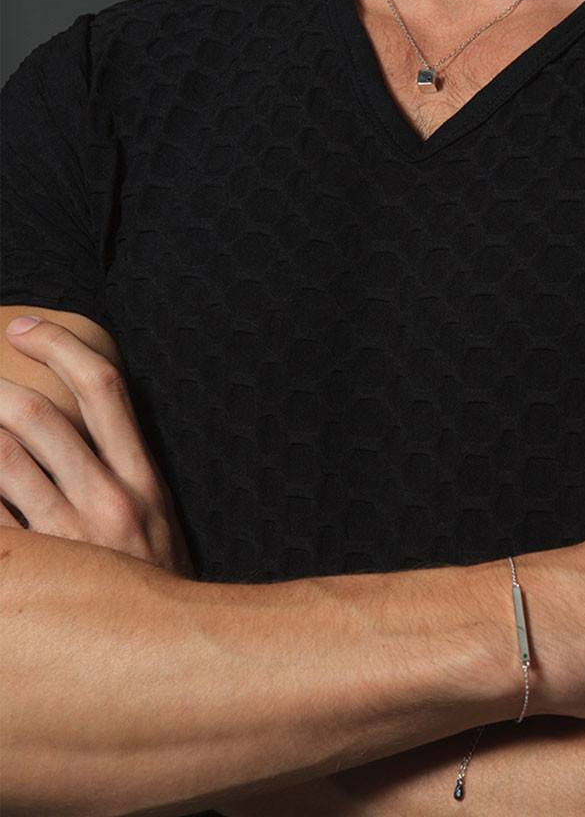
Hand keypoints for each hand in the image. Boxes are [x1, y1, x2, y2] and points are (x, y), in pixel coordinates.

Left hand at [1, 315, 193, 577]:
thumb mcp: (156, 514)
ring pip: (0, 459)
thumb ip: (122, 468)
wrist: (171, 653)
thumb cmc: (156, 579)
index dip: (61, 345)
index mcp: (142, 475)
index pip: (104, 388)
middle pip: (37, 415)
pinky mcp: (41, 570)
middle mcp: (109, 497)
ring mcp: (71, 536)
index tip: (24, 328)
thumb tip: (79, 420)